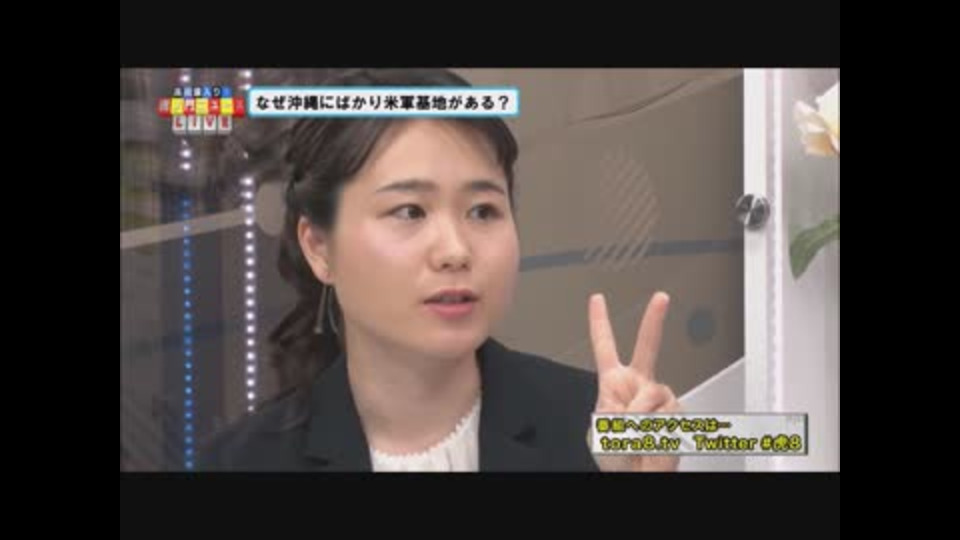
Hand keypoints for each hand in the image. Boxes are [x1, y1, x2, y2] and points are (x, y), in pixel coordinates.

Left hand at [588, 292, 680, 471]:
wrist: (637, 475)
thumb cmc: (617, 458)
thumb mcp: (602, 429)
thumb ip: (615, 411)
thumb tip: (636, 403)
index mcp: (613, 385)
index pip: (604, 347)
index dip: (600, 322)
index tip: (597, 300)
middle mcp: (637, 386)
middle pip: (647, 346)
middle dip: (654, 320)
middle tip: (661, 298)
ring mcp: (658, 398)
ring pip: (653, 391)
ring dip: (640, 414)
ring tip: (636, 432)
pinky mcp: (675, 411)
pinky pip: (666, 410)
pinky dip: (656, 425)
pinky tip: (653, 435)